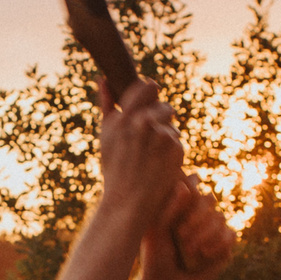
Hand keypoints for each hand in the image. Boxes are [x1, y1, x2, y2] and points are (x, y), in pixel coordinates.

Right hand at [95, 77, 184, 219]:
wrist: (128, 201)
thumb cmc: (115, 167)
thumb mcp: (106, 135)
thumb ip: (106, 105)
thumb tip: (103, 78)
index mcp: (124, 117)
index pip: (147, 87)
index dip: (151, 92)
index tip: (151, 101)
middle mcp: (142, 123)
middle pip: (164, 105)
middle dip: (161, 117)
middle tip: (153, 134)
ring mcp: (160, 135)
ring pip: (171, 123)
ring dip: (166, 134)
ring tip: (152, 153)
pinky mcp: (175, 148)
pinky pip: (177, 139)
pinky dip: (171, 150)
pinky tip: (160, 163)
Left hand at [142, 174, 235, 279]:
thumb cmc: (153, 259)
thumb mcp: (157, 231)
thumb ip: (171, 206)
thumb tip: (191, 180)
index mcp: (179, 206)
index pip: (193, 186)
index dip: (190, 194)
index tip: (176, 209)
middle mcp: (197, 216)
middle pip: (210, 200)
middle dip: (197, 217)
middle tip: (180, 235)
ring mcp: (212, 231)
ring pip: (221, 218)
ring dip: (205, 234)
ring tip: (189, 250)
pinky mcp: (224, 247)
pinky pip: (231, 236)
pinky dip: (218, 244)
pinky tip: (204, 255)